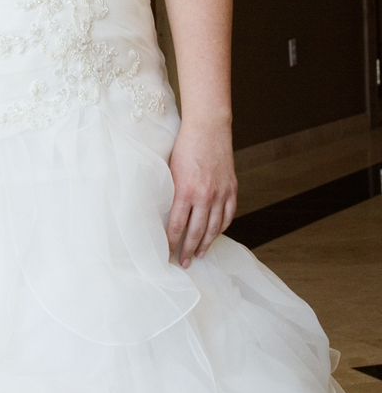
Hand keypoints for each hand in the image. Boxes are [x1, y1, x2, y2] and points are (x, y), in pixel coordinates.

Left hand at [166, 117, 236, 268]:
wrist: (208, 129)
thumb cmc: (183, 147)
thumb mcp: (169, 170)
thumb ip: (169, 193)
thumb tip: (161, 213)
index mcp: (184, 192)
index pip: (175, 226)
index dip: (171, 243)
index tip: (166, 254)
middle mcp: (204, 196)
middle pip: (196, 231)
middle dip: (188, 249)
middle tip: (182, 263)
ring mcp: (221, 193)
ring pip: (215, 227)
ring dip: (206, 243)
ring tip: (199, 255)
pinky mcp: (232, 188)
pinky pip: (228, 214)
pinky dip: (222, 227)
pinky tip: (216, 234)